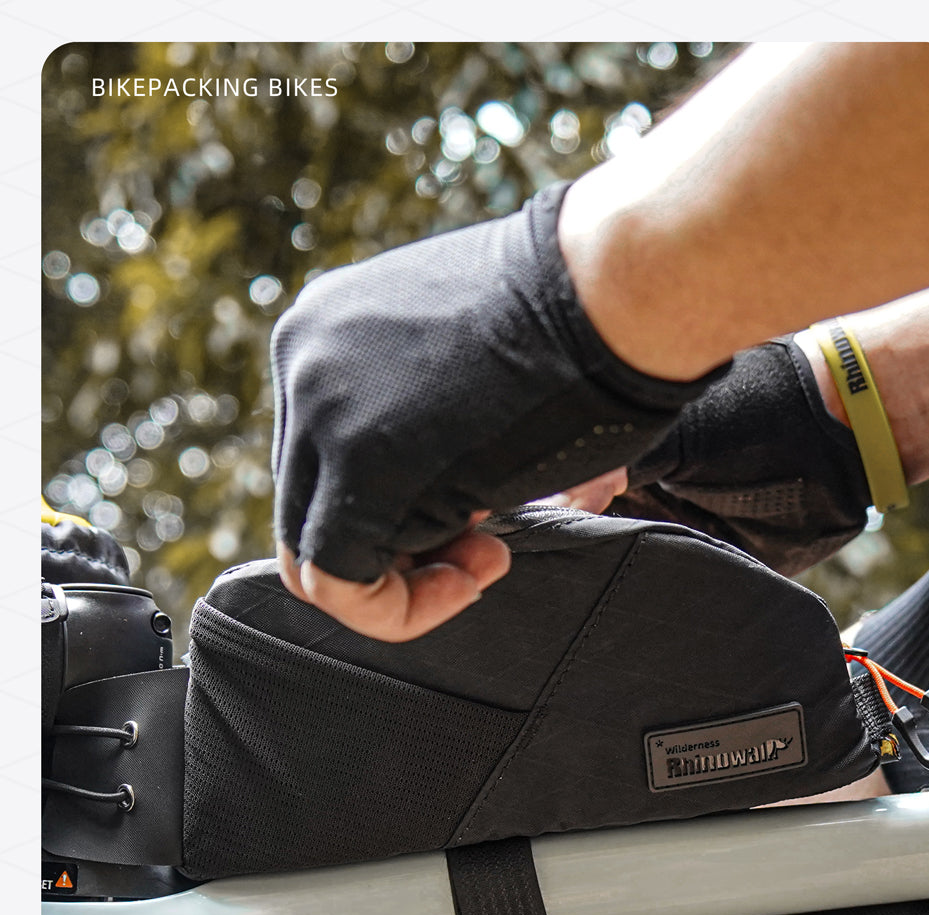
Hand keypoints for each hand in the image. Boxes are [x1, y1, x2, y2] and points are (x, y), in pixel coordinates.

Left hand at [271, 184, 720, 636]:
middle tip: (484, 554)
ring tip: (486, 561)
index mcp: (327, 332)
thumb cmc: (580, 326)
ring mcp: (318, 409)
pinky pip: (338, 582)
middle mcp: (305, 362)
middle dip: (398, 555)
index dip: (394, 519)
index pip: (323, 464)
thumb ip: (423, 430)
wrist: (620, 287)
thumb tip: (434, 511)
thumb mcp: (471, 377)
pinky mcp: (356, 463)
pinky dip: (397, 609)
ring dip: (403, 585)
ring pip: (315, 552)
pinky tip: (466, 583)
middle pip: (313, 507)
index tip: (475, 523)